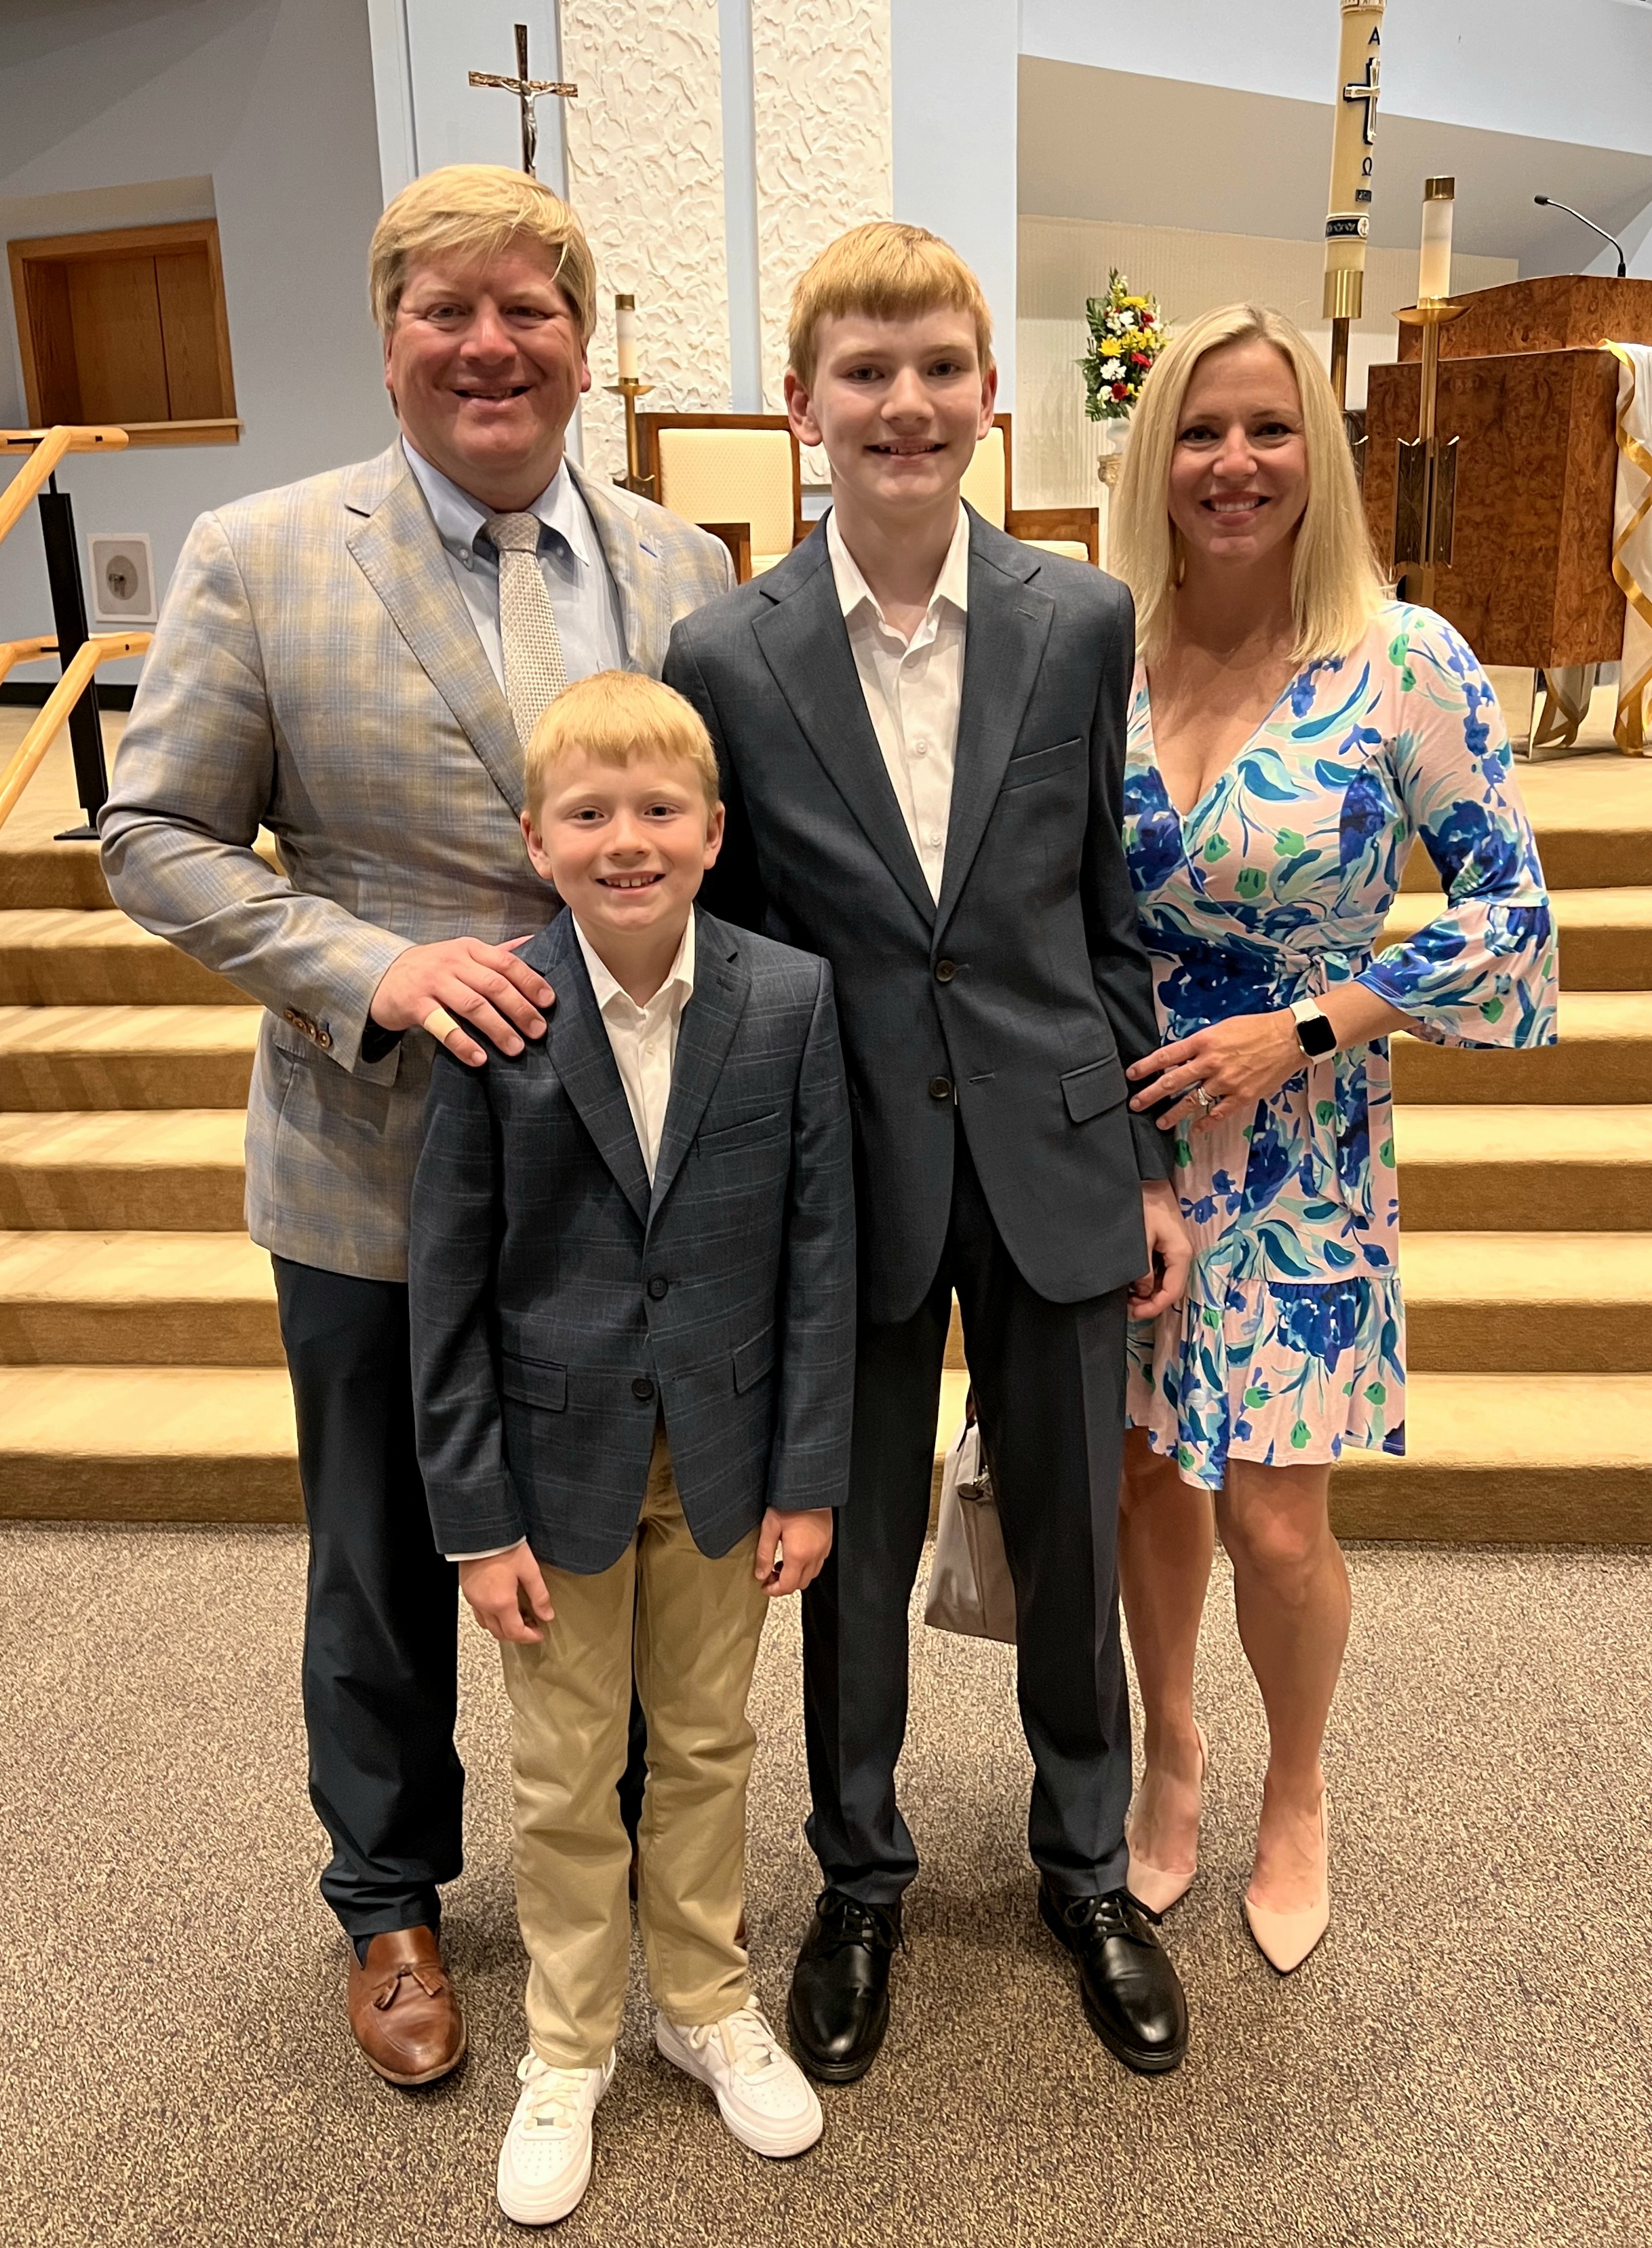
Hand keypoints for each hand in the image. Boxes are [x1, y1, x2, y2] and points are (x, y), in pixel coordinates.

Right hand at [370, 937, 554, 1067]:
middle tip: (539, 1031)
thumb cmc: (432, 968)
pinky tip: (479, 1059)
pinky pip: (442, 1026)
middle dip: (520, 1009)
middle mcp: (452, 962)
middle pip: (493, 985)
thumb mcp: (462, 954)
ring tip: (516, 1048)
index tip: (549, 1002)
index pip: (506, 962)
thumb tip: (534, 941)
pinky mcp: (415, 1005)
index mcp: (469, 949)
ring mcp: (432, 983)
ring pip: (472, 1006)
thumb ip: (496, 953)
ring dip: (497, 1028)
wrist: (381, 976)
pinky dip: (462, 1043)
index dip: (530, 981)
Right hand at [458, 1542, 553, 1642]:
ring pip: (487, 1625)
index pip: (515, 1632)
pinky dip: (491, 1618)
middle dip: (517, 1635)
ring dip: (503, 1628)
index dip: (529, 1637)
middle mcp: (484, 1605)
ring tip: (518, 1618)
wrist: (480, 1531)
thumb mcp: (529, 1570)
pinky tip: (501, 1607)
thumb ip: (539, 1595)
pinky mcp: (467, 1591)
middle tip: (531, 1628)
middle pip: (499, 1633)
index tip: (539, 1634)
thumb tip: (547, 1614)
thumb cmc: (503, 1546)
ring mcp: (473, 1599)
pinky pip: (479, 1613)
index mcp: (500, 1602)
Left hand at [753, 1506, 833, 1596]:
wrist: (811, 1488)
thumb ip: (764, 1554)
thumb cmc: (791, 1503)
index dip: (773, 1590)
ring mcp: (823, 1550)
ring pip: (811, 1576)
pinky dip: (806, 1567)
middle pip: (800, 1585)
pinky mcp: (827, 1543)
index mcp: (798, 1555)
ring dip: (796, 1576)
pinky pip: (818, 1564)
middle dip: (784, 1585)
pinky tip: (796, 1555)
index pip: (787, 1586)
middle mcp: (813, 1556)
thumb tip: (761, 1574)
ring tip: (781, 1565)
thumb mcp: (770, 1527)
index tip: (764, 1586)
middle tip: (770, 1576)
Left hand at [1127, 1009, 1301, 1134]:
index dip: (1146, 1066)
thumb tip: (1180, 1057)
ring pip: (1192, 1102)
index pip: (1166, 1055)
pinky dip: (1206, 1123)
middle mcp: (1211, 1063)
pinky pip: (1218, 1114)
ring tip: (1160, 1123)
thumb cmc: (1255, 1028)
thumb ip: (1200, 1044)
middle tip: (1135, 1104)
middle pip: (1172, 1082)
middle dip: (1150, 1095)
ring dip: (1173, 1114)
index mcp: (1204, 1041)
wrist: (1290, 1038)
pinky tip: (1196, 1130)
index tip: (1131, 1075)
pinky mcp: (1242, 1096)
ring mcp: (1226, 1082)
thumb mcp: (1222, 1028)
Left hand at [1131, 1179, 1191, 1318]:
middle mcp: (1183, 1254)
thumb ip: (1143, 1268)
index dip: (1154, 1307)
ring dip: (1148, 1291)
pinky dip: (1149, 1278)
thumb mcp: (1140, 1239)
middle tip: (1127, 1305)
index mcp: (1180, 1253)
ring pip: (1166, 1280)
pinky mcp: (1168, 1245)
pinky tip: (1133, 1279)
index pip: (1173, 1292)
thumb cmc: (1143, 1205)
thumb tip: (1143, 1292)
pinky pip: (1162, 1269)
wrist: (1146, 1179)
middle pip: (1171, 1289)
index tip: (1134, 1313)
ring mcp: (1176, 1250)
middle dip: (1150, 1301)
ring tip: (1127, 1294)